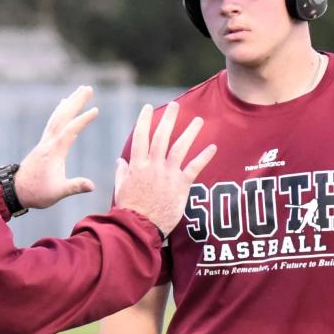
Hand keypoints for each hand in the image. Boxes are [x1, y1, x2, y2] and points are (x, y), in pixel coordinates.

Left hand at [14, 85, 98, 208]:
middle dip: (76, 102)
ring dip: (69, 104)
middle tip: (88, 88)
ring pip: (57, 117)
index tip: (96, 109)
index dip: (83, 120)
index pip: (71, 130)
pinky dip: (59, 112)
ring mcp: (44, 142)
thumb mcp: (58, 192)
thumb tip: (92, 186)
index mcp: (54, 151)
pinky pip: (52, 123)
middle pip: (63, 117)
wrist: (16, 192)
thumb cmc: (37, 193)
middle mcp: (48, 143)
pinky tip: (62, 107)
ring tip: (78, 91)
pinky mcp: (42, 145)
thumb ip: (75, 186)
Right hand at [114, 102, 216, 237]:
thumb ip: (121, 173)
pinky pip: (194, 168)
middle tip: (176, 105)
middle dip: (169, 119)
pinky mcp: (181, 186)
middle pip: (162, 137)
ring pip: (180, 148)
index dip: (144, 121)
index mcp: (137, 166)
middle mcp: (153, 166)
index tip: (147, 108)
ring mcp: (167, 175)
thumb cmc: (128, 211)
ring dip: (190, 132)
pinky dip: (204, 157)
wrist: (139, 228)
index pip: (140, 137)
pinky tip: (213, 147)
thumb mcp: (120, 190)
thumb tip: (120, 160)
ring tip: (198, 121)